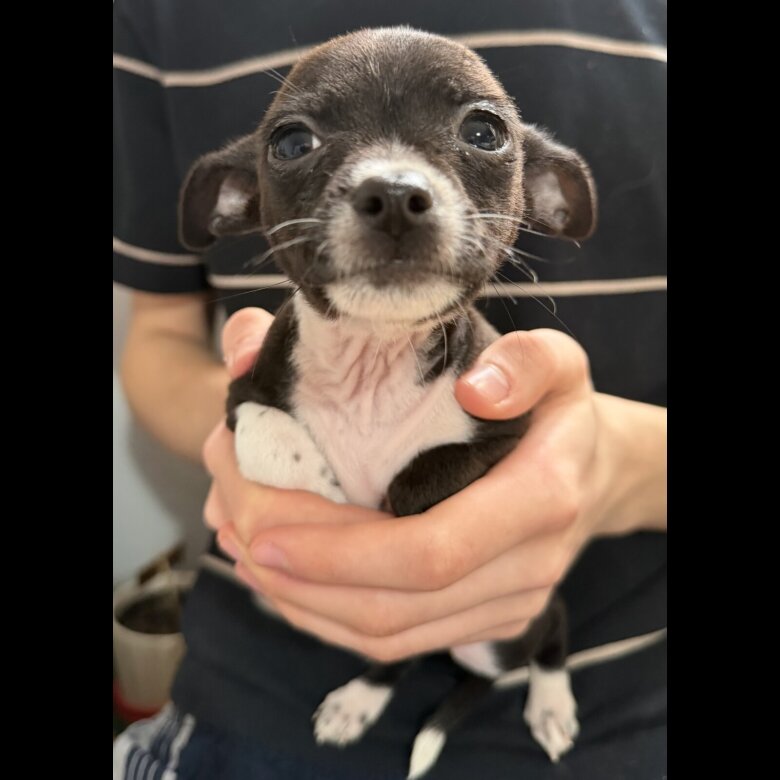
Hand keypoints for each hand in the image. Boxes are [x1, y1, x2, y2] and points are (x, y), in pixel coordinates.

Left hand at [204, 312, 666, 661]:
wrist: (593, 472)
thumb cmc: (561, 411)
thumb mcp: (557, 362)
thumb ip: (524, 362)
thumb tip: (474, 389)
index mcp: (538, 499)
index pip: (430, 552)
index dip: (340, 554)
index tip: (263, 528)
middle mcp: (525, 568)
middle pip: (394, 605)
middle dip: (301, 579)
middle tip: (233, 530)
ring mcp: (505, 605)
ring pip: (388, 635)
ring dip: (304, 604)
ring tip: (242, 553)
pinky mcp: (482, 620)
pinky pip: (397, 640)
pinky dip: (330, 620)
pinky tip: (287, 585)